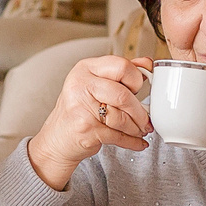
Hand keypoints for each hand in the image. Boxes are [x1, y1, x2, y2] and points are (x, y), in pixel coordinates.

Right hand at [28, 56, 155, 190]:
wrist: (58, 138)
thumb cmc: (79, 109)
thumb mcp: (96, 84)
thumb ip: (121, 72)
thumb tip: (147, 63)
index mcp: (86, 68)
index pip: (122, 66)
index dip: (136, 79)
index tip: (139, 89)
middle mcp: (80, 84)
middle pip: (123, 95)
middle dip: (139, 111)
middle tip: (145, 118)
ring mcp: (81, 107)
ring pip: (122, 118)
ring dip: (136, 128)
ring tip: (139, 129)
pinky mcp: (85, 129)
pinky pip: (117, 136)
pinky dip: (132, 141)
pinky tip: (137, 141)